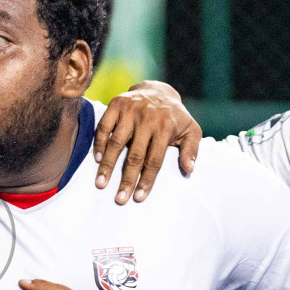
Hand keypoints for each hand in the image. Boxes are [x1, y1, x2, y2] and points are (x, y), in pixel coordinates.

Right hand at [94, 81, 202, 204]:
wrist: (159, 90)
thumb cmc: (175, 117)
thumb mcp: (191, 130)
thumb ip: (191, 150)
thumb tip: (189, 170)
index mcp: (165, 127)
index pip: (154, 160)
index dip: (146, 180)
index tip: (138, 197)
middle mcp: (147, 118)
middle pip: (134, 155)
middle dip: (126, 179)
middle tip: (119, 199)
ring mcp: (130, 110)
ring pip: (116, 142)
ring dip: (107, 165)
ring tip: (101, 184)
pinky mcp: (117, 104)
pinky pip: (104, 127)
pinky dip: (99, 144)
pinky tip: (98, 160)